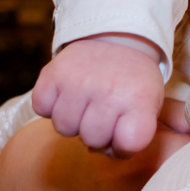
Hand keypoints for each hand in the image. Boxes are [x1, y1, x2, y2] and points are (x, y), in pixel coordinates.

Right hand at [31, 34, 164, 156]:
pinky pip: (41, 108)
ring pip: (64, 128)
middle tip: (104, 110)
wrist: (118, 40)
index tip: (126, 127)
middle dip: (97, 132)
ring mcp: (79, 81)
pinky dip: (50, 105)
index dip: (124, 144)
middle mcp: (109, 90)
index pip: (130, 143)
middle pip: (92, 139)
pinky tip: (67, 92)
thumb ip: (130, 137)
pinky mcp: (52, 72)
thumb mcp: (147, 106)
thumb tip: (98, 150)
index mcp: (140, 99)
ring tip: (86, 100)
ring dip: (73, 120)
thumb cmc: (131, 84)